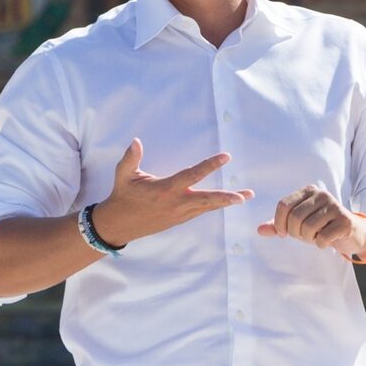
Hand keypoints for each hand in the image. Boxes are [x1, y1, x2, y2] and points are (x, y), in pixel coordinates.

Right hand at [91, 138, 253, 245]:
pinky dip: (214, 206)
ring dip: (226, 202)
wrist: (119, 224)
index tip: (226, 157)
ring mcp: (179, 214)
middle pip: (206, 200)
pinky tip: (226, 201)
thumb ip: (131, 157)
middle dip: (226, 198)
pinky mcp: (179, 219)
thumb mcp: (123, 175)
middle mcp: (176, 203)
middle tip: (244, 196)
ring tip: (245, 197)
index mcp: (165, 190)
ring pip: (207, 207)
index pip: (192, 175)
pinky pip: (200, 211)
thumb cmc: (123, 196)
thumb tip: (136, 141)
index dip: (210, 165)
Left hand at [257, 185, 365, 257]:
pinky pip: (322, 237)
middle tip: (304, 237)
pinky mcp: (345, 220)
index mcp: (307, 191)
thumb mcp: (298, 225)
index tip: (284, 233)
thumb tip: (259, 230)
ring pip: (308, 227)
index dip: (279, 223)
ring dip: (309, 239)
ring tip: (316, 237)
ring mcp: (334, 205)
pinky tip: (326, 241)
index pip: (283, 205)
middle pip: (294, 217)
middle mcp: (321, 194)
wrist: (352, 233)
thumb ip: (278, 226)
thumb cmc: (321, 227)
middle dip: (295, 233)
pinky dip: (320, 244)